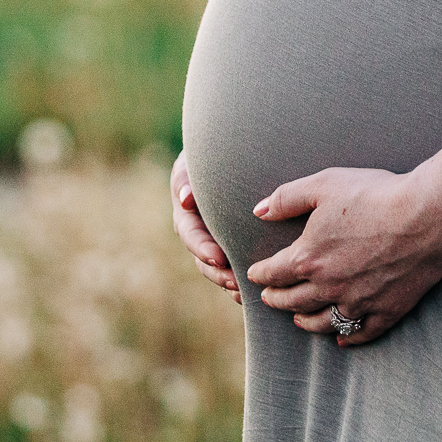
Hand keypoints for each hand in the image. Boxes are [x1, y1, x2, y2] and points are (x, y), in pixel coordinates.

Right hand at [172, 152, 240, 303]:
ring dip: (228, 280)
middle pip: (202, 257)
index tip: (218, 258)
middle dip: (216, 272)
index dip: (202, 247)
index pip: (190, 232)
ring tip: (244, 292)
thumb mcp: (198, 157)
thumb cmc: (216, 150)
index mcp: (186, 208)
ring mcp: (214, 237)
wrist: (236, 151)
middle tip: (235, 282)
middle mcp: (198, 226)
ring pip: (217, 267)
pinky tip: (255, 292)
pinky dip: (242, 280)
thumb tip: (186, 198)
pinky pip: (233, 266)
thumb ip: (189, 175)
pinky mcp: (232, 243)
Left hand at [245, 167, 441, 346]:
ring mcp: (359, 302)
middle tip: (269, 298)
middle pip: (293, 301)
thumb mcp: (324, 185)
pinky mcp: (387, 310)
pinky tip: (341, 339)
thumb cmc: (376, 194)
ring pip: (323, 322)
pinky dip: (349, 338)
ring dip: (305, 321)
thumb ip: (287, 198)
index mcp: (309, 257)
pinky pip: (362, 333)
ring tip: (298, 319)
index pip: (274, 272)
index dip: (261, 273)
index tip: (255, 274)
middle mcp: (329, 287)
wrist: (427, 215)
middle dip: (277, 300)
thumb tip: (259, 210)